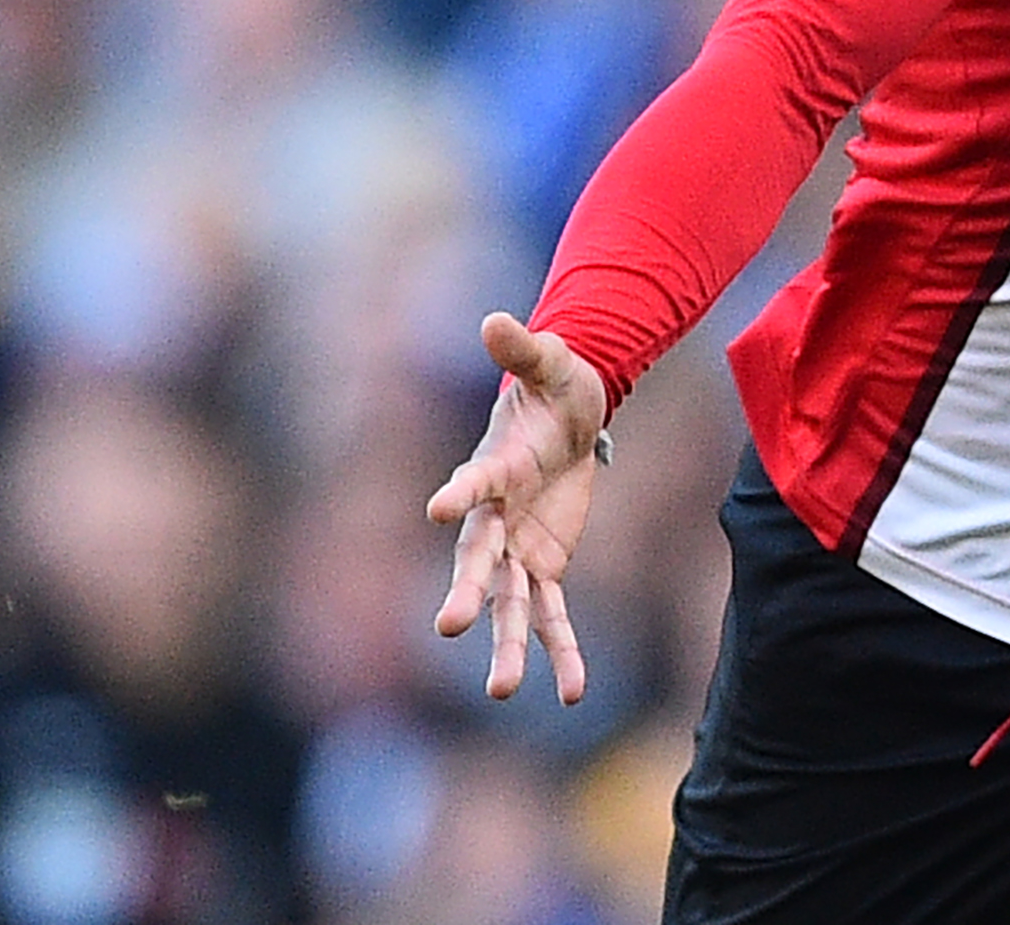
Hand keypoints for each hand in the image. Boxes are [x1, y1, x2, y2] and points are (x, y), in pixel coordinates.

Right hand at [428, 312, 609, 701]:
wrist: (567, 415)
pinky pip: (555, 614)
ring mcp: (518, 548)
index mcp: (494, 469)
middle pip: (477, 560)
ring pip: (510, 605)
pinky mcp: (547, 565)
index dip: (459, 494)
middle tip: (448, 623)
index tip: (438, 509)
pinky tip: (571, 691)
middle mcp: (495, 519)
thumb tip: (496, 318)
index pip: (474, 484)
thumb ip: (525, 348)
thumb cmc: (554, 385)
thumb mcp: (551, 362)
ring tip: (504, 691)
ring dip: (510, 646)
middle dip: (465, 590)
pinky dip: (563, 651)